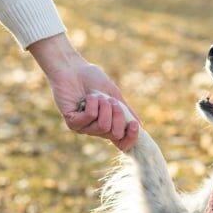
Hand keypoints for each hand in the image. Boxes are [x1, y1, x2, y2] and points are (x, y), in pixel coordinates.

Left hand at [28, 33, 138, 150]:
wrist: (73, 68)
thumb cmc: (92, 80)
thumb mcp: (115, 96)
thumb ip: (126, 111)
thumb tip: (140, 127)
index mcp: (108, 125)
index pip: (122, 144)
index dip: (131, 138)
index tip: (133, 124)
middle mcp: (96, 130)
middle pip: (115, 134)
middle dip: (117, 114)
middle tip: (110, 100)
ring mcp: (83, 128)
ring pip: (103, 126)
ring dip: (103, 106)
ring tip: (96, 96)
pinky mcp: (72, 122)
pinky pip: (90, 118)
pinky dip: (92, 103)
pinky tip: (86, 97)